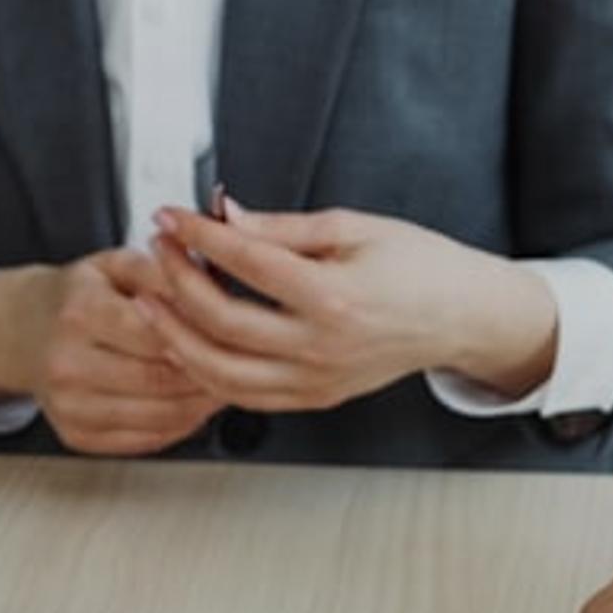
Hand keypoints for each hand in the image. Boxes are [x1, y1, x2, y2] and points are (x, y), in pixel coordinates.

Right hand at [0, 252, 223, 454]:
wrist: (23, 331)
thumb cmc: (77, 297)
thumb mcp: (114, 265)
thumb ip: (161, 271)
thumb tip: (209, 285)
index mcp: (79, 312)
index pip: (155, 333)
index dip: (199, 335)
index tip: (231, 332)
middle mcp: (66, 364)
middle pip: (159, 380)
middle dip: (207, 373)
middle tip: (240, 362)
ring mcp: (69, 406)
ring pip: (159, 417)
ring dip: (201, 405)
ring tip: (225, 383)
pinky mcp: (76, 436)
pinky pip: (146, 440)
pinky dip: (179, 425)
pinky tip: (193, 404)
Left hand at [138, 203, 556, 411]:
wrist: (462, 316)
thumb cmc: (419, 266)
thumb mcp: (354, 227)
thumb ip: (283, 228)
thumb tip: (225, 217)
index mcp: (336, 296)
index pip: (246, 262)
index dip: (198, 235)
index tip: (171, 215)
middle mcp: (323, 346)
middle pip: (223, 321)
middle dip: (176, 282)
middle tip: (158, 250)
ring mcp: (317, 380)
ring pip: (223, 372)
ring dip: (176, 336)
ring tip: (151, 300)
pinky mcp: (315, 397)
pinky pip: (245, 396)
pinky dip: (205, 372)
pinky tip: (184, 342)